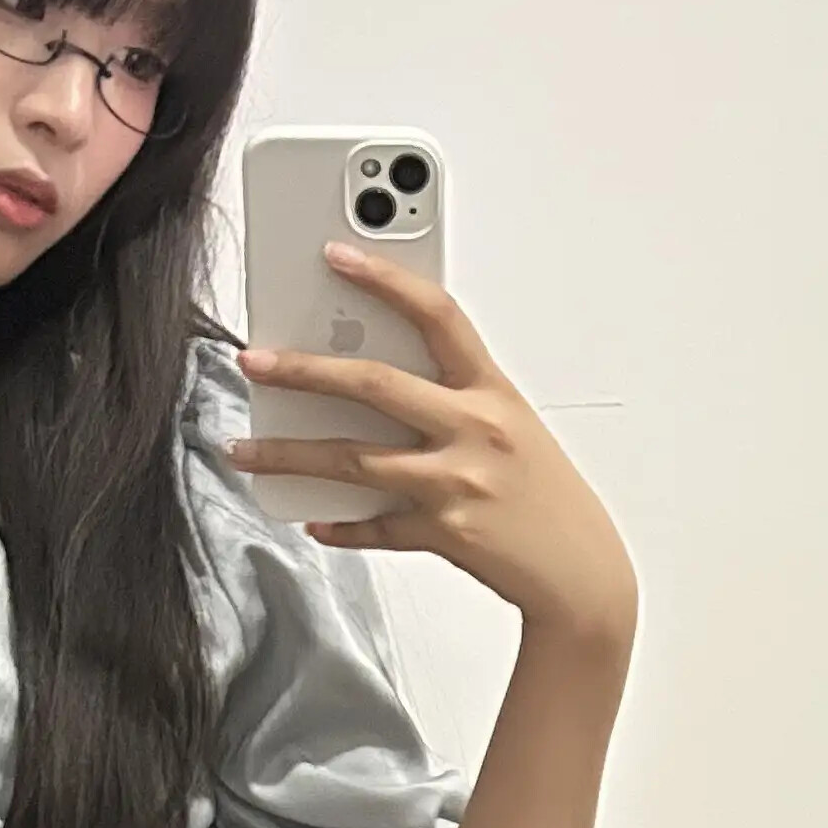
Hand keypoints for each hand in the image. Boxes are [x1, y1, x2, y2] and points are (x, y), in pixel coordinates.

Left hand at [235, 243, 638, 643]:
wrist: (583, 573)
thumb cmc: (545, 494)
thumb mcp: (511, 426)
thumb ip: (454, 399)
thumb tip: (373, 382)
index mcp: (492, 391)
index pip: (435, 316)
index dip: (384, 279)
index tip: (336, 255)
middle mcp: (474, 430)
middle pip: (374, 384)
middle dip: (304, 369)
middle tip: (254, 362)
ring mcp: (458, 483)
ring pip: (353, 460)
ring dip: (289, 454)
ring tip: (245, 449)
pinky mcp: (445, 534)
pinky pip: (375, 528)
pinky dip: (339, 525)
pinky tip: (314, 519)